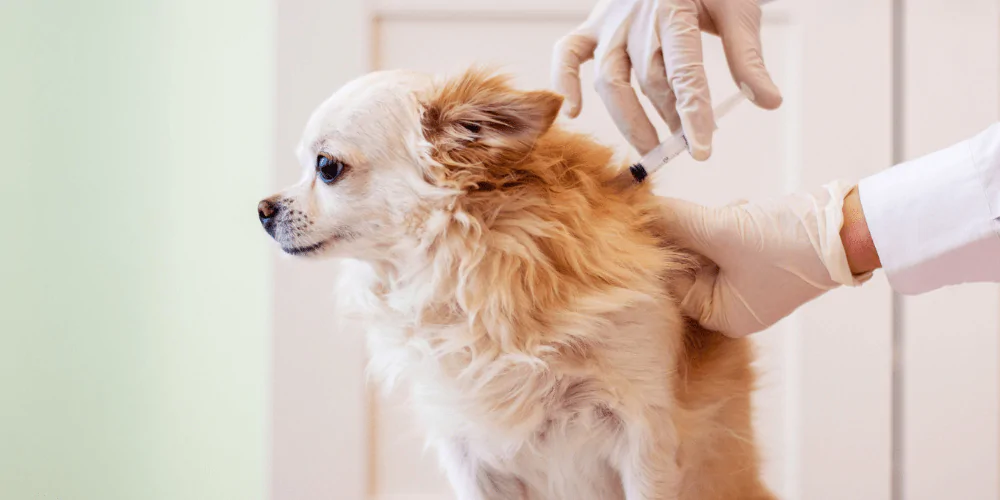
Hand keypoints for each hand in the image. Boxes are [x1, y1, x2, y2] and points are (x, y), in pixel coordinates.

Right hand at [552, 0, 781, 158]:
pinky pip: (567, 55)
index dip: (693, 114)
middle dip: (669, 117)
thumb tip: (768, 102)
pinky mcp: (591, 27)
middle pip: (649, 80)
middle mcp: (636, 17)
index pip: (684, 71)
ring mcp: (609, 22)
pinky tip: (572, 112)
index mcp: (674, 8)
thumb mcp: (738, 11)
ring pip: (610, 78)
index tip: (701, 150)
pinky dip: (564, 82)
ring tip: (650, 145)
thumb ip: (747, 58)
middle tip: (685, 147)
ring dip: (628, 117)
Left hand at [660, 183, 872, 336]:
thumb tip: (640, 208)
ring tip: (730, 210)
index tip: (649, 221)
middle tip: (685, 208)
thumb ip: (677, 221)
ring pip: (708, 247)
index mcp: (723, 316)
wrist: (851, 229)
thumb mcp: (723, 231)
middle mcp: (734, 306)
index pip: (672, 284)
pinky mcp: (762, 258)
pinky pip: (730, 239)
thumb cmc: (789, 243)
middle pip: (688, 265)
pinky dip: (730, 220)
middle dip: (689, 234)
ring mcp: (750, 282)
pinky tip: (743, 208)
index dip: (661, 251)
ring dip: (710, 223)